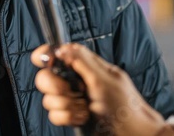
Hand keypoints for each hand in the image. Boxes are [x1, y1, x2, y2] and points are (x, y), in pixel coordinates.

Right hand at [31, 43, 173, 135]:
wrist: (130, 134)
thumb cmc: (124, 106)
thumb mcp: (103, 80)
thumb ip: (82, 62)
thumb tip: (62, 47)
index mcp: (85, 66)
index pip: (59, 53)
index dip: (47, 54)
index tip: (44, 60)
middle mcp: (75, 82)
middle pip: (46, 76)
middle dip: (55, 85)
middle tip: (70, 90)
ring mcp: (72, 100)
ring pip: (48, 98)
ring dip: (66, 105)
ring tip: (84, 108)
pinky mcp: (70, 117)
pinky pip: (54, 115)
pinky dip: (68, 117)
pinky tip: (82, 117)